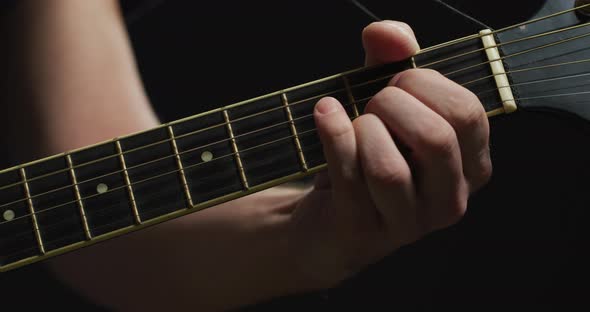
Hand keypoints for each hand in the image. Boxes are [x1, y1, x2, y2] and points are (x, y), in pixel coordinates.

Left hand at [288, 21, 491, 288]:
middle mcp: (449, 200)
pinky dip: (334, 134)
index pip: (467, 114)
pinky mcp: (363, 230)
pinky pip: (349, 177)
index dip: (426, 84)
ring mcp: (408, 223)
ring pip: (389, 169)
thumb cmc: (366, 156)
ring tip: (354, 123)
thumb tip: (388, 33)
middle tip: (373, 102)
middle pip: (436, 139)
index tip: (397, 81)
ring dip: (363, 129)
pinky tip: (324, 113)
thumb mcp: (385, 104)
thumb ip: (392, 62)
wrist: (326, 217)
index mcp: (470, 166)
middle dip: (394, 104)